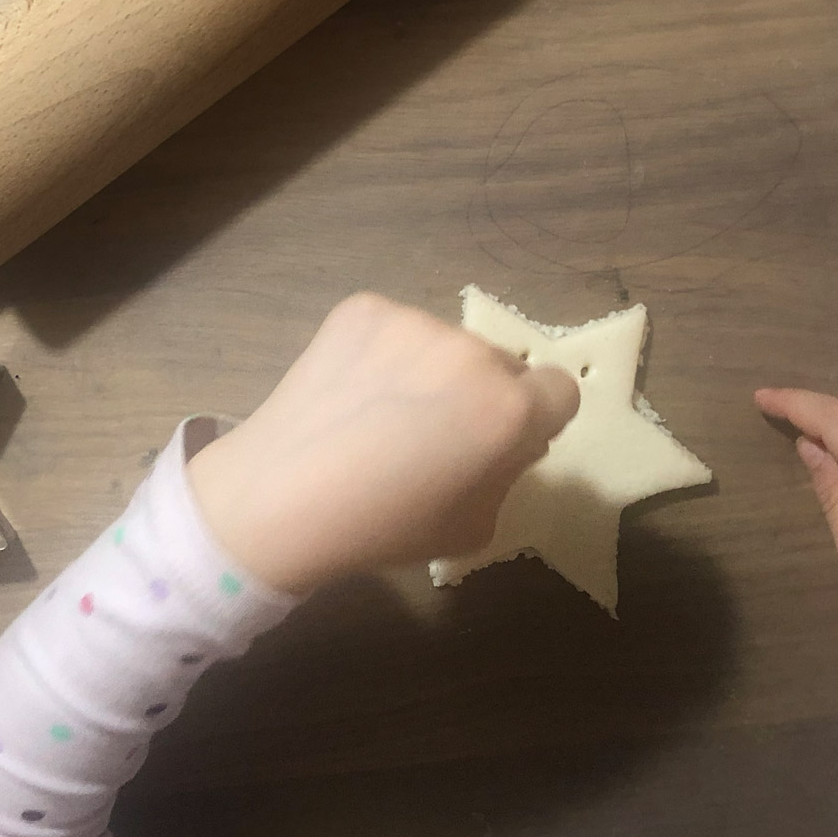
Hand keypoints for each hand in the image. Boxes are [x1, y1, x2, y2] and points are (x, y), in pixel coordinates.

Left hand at [188, 293, 579, 592]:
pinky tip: (351, 392)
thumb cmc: (381, 528)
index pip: (559, 391)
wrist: (278, 497)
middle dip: (481, 393)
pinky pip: (395, 328)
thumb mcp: (474, 528)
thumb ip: (506, 476)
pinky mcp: (365, 308)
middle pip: (501, 364)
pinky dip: (383, 353)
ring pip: (445, 344)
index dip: (534, 419)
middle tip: (432, 433)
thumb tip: (504, 442)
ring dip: (431, 370)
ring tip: (380, 414)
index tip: (498, 441)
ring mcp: (414, 322)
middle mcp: (471, 353)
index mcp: (509, 410)